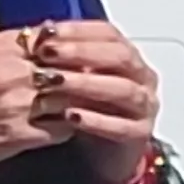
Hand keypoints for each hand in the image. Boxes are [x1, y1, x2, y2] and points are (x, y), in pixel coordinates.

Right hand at [0, 29, 83, 169]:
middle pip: (65, 65)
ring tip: (90, 101)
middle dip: (82, 70)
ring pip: (68, 97)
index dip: (68, 43)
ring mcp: (16, 105)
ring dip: (81, 100)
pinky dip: (69, 127)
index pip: (48, 37)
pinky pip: (59, 129)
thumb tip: (26, 38)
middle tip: (95, 74)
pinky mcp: (18, 135)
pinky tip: (70, 126)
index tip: (78, 49)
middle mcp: (9, 73)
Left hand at [29, 18, 162, 183]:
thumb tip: (37, 34)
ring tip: (55, 83)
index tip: (46, 32)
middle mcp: (143, 78)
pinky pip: (121, 126)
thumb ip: (63, 58)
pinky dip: (96, 120)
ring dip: (86, 83)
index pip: (108, 34)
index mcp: (129, 57)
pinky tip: (71, 116)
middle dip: (81, 53)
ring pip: (122, 89)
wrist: (105, 152)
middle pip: (119, 57)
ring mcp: (145, 106)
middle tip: (47, 53)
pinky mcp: (141, 134)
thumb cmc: (88, 108)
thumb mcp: (75, 79)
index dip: (78, 31)